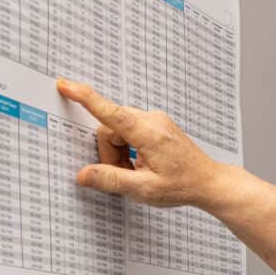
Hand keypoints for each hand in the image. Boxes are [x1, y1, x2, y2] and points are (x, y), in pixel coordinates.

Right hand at [57, 78, 230, 208]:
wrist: (209, 182)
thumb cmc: (183, 185)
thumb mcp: (144, 189)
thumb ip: (111, 180)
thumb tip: (83, 175)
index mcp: (148, 132)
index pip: (109, 111)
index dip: (84, 97)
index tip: (65, 85)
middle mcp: (152, 120)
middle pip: (110, 128)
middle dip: (109, 153)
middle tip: (125, 175)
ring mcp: (156, 120)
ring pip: (119, 130)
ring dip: (119, 153)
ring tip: (136, 173)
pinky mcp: (157, 124)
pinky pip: (130, 131)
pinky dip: (128, 149)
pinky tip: (142, 166)